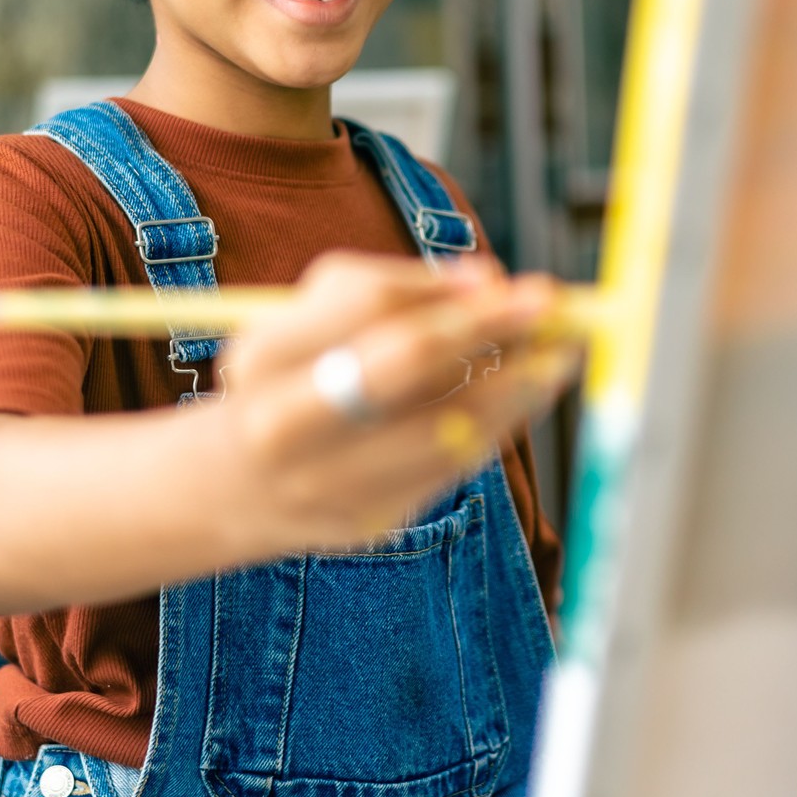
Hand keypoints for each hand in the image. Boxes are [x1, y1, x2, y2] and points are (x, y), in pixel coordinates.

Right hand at [214, 251, 582, 554]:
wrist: (239, 487)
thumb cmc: (294, 379)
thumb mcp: (311, 321)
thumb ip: (393, 291)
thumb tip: (489, 280)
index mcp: (263, 357)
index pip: (368, 304)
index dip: (442, 286)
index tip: (500, 275)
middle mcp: (287, 424)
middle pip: (406, 363)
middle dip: (487, 327)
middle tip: (550, 304)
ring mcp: (328, 482)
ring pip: (444, 425)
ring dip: (515, 386)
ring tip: (557, 357)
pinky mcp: (371, 521)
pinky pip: (452, 466)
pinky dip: (496, 426)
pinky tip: (522, 397)